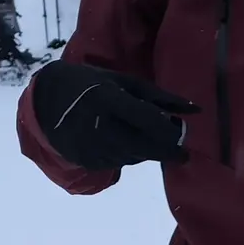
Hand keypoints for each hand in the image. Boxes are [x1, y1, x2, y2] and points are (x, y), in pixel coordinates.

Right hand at [30, 61, 195, 169]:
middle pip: (145, 148)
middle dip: (167, 151)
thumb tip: (196, 110)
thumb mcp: (124, 82)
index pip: (148, 121)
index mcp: (108, 100)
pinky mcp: (87, 162)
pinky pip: (120, 163)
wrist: (47, 102)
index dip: (170, 132)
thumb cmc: (92, 85)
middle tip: (180, 151)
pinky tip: (121, 141)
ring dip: (146, 151)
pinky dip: (128, 154)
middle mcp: (98, 126)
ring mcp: (91, 147)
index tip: (184, 137)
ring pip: (135, 157)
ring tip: (141, 135)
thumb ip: (160, 97)